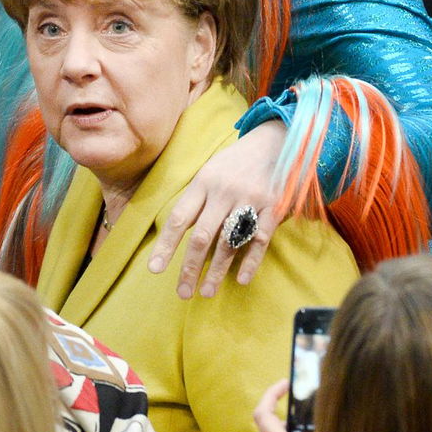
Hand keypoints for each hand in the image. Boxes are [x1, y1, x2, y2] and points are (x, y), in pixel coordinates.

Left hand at [148, 118, 283, 296]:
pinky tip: (240, 279)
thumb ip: (197, 199)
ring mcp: (250, 199)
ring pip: (229, 241)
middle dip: (189, 267)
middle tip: (182, 293)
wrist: (276, 139)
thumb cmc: (236, 162)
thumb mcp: (210, 171)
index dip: (166, 245)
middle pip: (201, 235)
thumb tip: (177, 232)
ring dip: (217, 270)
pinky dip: (250, 261)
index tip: (155, 269)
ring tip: (206, 292)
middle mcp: (223, 191)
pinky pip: (260, 238)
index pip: (179, 218)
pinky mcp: (274, 206)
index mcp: (203, 182)